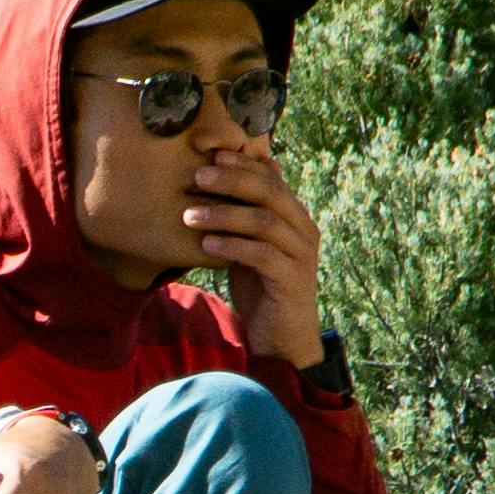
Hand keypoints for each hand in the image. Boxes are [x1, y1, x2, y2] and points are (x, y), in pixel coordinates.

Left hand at [182, 135, 322, 356]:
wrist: (282, 338)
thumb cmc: (261, 289)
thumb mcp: (249, 246)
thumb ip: (242, 217)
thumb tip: (219, 183)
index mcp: (295, 217)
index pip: (272, 178)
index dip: (243, 164)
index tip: (211, 155)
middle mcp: (304, 229)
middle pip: (270, 192)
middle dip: (232, 180)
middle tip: (198, 177)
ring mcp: (301, 254)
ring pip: (264, 221)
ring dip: (224, 215)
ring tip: (190, 215)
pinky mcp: (292, 279)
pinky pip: (262, 254)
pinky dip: (232, 246)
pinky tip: (207, 244)